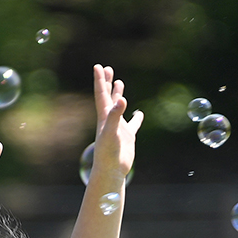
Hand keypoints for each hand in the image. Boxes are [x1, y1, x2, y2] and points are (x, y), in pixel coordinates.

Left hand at [89, 64, 143, 182]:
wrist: (111, 170)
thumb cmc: (108, 152)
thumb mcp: (111, 131)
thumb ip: (115, 115)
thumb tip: (122, 99)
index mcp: (104, 116)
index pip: (101, 94)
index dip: (100, 80)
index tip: (98, 66)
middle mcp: (110, 119)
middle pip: (108, 96)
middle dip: (107, 82)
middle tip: (108, 69)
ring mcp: (119, 127)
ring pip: (119, 107)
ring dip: (118, 95)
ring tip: (119, 83)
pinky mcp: (128, 136)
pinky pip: (133, 124)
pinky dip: (136, 118)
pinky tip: (139, 113)